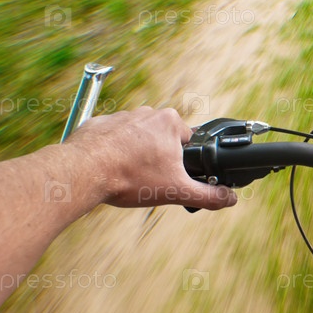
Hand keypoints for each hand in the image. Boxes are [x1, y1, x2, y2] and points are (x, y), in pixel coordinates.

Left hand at [65, 107, 236, 209]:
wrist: (82, 173)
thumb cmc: (130, 178)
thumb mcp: (176, 191)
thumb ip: (208, 195)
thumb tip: (230, 199)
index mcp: (170, 123)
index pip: (189, 141)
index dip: (184, 162)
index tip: (172, 176)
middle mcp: (147, 113)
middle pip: (164, 139)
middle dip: (160, 158)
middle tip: (150, 179)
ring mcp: (121, 115)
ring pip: (139, 138)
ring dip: (137, 154)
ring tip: (128, 176)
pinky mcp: (98, 123)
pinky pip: (113, 138)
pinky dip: (114, 152)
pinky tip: (110, 169)